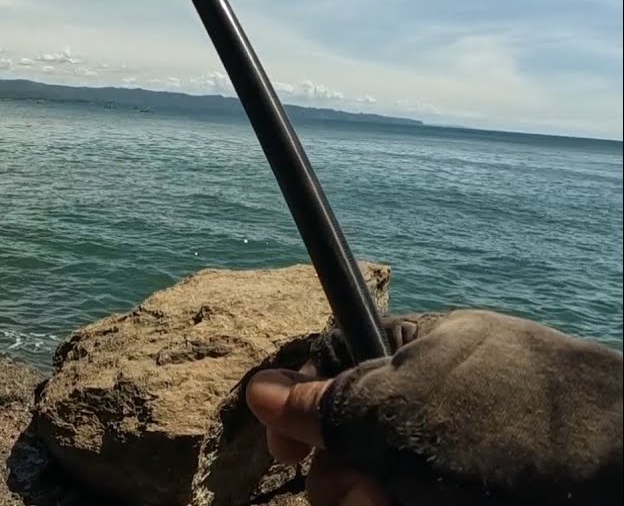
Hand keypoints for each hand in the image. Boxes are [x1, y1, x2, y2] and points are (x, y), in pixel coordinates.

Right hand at [244, 310, 622, 505]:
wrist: (613, 471)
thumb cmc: (506, 423)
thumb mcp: (397, 407)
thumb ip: (321, 403)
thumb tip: (256, 390)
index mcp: (412, 353)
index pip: (330, 367)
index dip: (298, 407)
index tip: (283, 447)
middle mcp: (425, 407)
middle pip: (340, 440)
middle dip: (336, 471)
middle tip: (361, 487)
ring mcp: (443, 462)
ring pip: (365, 487)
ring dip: (358, 501)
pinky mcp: (453, 497)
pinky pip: (394, 503)